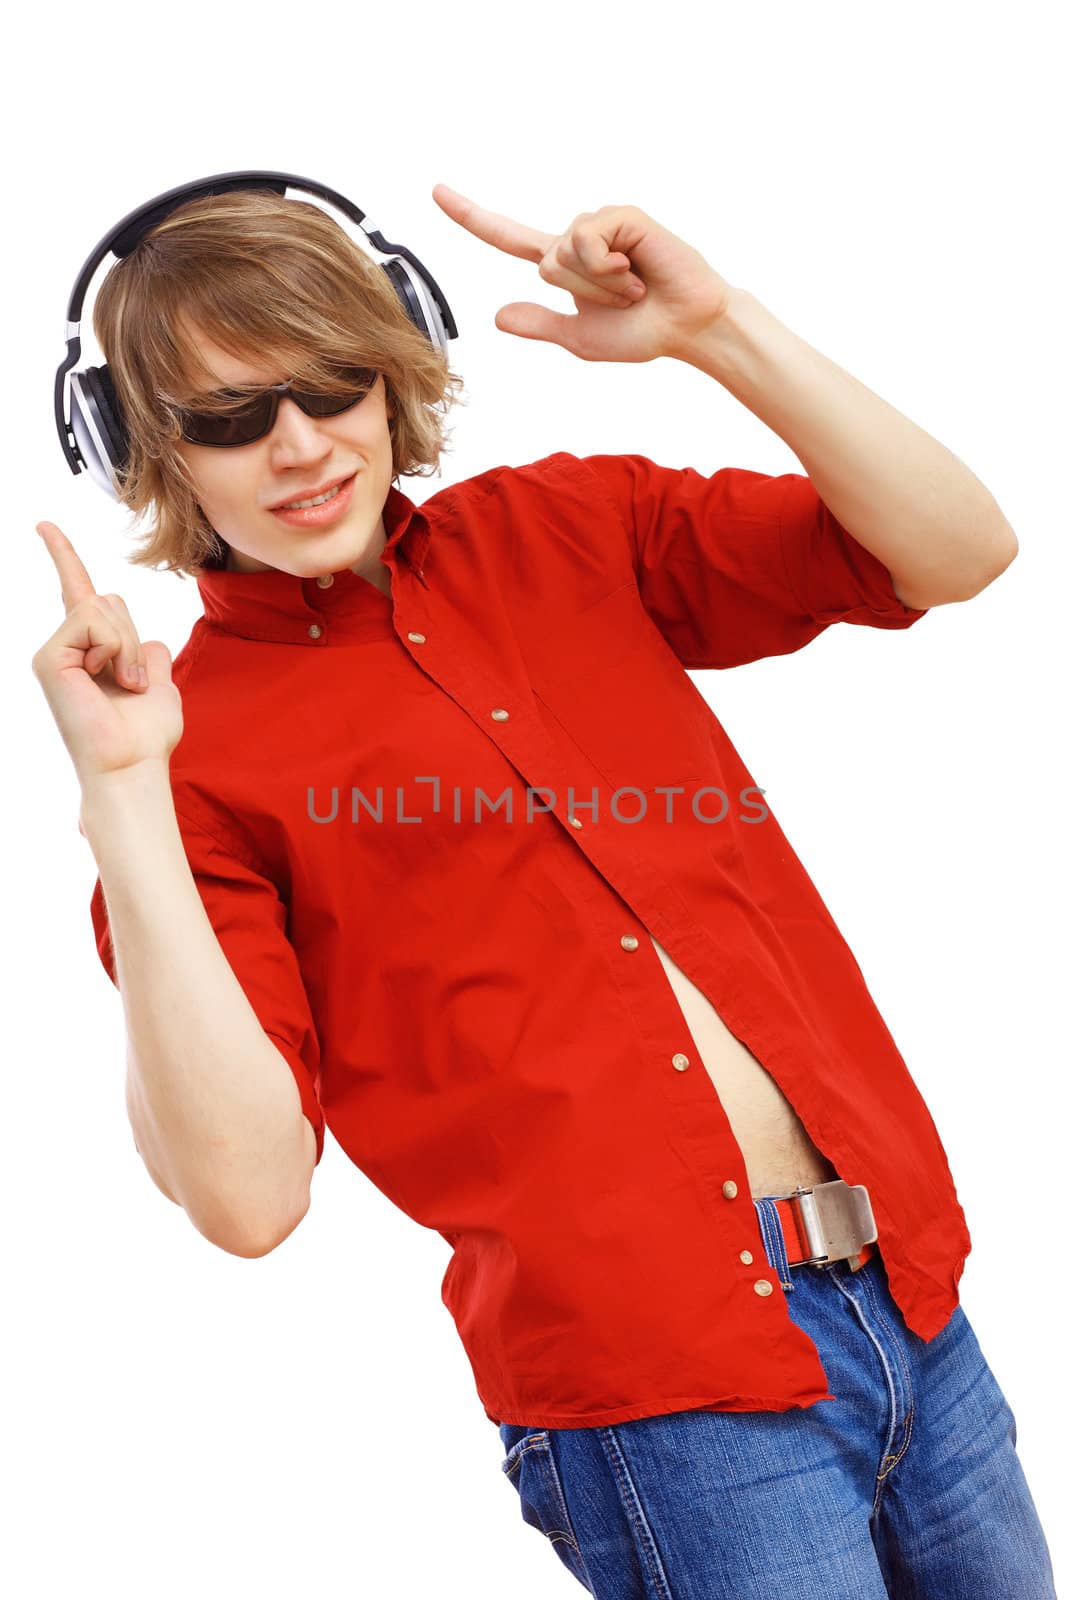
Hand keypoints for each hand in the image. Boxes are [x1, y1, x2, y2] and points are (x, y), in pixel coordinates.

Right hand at [31, 522, 183, 790]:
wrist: (132, 764)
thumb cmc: (146, 734)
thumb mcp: (157, 683)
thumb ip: (149, 653)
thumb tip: (147, 641)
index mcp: (91, 650)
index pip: (79, 593)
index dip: (63, 557)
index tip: (44, 525)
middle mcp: (67, 647)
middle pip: (110, 599)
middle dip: (135, 635)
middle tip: (134, 682)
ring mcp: (55, 651)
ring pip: (105, 607)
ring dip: (128, 646)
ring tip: (123, 685)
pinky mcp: (48, 657)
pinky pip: (93, 620)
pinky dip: (113, 648)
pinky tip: (107, 681)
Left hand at [431, 183, 733, 363]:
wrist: (687, 328)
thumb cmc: (642, 333)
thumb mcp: (580, 339)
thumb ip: (540, 325)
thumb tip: (497, 316)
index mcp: (564, 264)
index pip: (508, 239)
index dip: (472, 217)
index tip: (437, 191)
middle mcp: (578, 238)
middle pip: (544, 264)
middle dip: (581, 293)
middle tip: (622, 300)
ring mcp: (601, 223)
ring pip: (564, 253)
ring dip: (598, 283)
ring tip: (633, 286)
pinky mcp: (622, 216)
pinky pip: (588, 240)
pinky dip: (608, 266)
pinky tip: (637, 270)